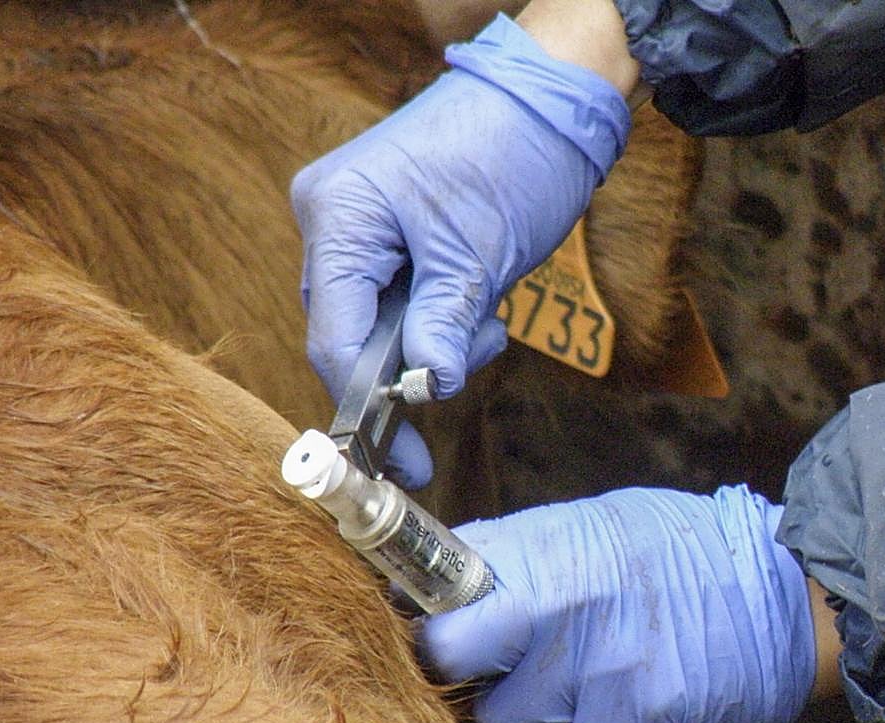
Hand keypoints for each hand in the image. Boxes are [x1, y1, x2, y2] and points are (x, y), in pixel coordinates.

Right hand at [291, 14, 629, 487]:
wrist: (551, 99)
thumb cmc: (514, 154)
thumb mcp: (479, 254)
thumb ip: (443, 327)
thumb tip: (429, 390)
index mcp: (339, 216)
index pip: (335, 336)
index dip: (367, 404)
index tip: (401, 460)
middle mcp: (333, 219)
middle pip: (350, 334)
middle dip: (410, 371)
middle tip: (457, 390)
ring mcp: (358, 224)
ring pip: (379, 322)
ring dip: (436, 339)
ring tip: (489, 316)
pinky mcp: (389, 232)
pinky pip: (400, 298)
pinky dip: (440, 315)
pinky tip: (480, 299)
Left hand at [419, 485, 815, 722]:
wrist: (775, 589)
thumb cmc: (687, 549)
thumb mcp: (599, 523)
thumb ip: (528, 549)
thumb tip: (463, 567)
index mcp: (547, 546)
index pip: (444, 581)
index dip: (432, 608)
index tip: (437, 620)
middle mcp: (559, 602)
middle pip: (451, 652)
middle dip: (461, 662)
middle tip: (490, 660)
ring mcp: (592, 663)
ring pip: (503, 714)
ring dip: (525, 708)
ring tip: (564, 684)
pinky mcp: (631, 716)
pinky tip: (596, 718)